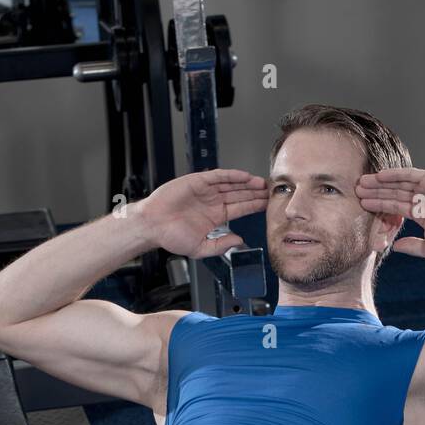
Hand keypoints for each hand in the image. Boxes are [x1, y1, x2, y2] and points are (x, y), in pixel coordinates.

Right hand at [136, 169, 267, 258]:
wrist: (153, 226)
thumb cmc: (171, 237)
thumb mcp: (201, 248)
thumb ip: (221, 245)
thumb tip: (240, 241)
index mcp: (215, 217)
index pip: (239, 209)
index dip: (254, 206)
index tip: (268, 205)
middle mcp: (213, 202)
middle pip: (239, 195)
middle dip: (255, 193)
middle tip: (272, 191)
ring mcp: (206, 191)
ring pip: (231, 184)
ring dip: (247, 183)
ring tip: (262, 183)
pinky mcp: (197, 181)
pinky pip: (218, 176)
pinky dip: (231, 175)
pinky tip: (244, 176)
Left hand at [355, 167, 424, 260]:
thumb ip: (411, 246)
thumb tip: (395, 247)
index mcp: (423, 214)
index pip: (395, 207)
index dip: (379, 206)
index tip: (362, 205)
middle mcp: (424, 199)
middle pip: (393, 194)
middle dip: (375, 192)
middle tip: (356, 191)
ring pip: (399, 183)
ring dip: (381, 182)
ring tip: (363, 182)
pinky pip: (409, 175)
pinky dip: (395, 174)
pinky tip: (380, 175)